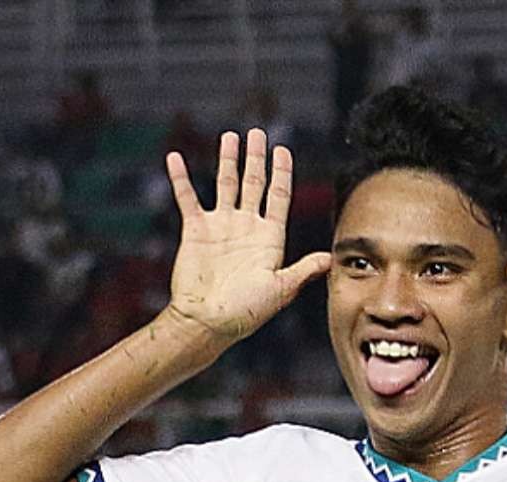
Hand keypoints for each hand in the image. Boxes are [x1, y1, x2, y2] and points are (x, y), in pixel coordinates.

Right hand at [162, 128, 331, 344]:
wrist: (207, 323)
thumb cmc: (245, 312)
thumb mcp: (280, 290)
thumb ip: (303, 271)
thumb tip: (331, 258)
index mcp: (269, 238)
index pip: (279, 196)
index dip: (281, 172)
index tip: (283, 150)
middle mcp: (246, 227)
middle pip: (253, 183)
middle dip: (256, 158)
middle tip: (257, 133)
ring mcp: (220, 227)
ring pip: (225, 184)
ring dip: (228, 160)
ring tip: (230, 137)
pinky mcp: (195, 231)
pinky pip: (188, 198)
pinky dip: (181, 178)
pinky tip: (175, 157)